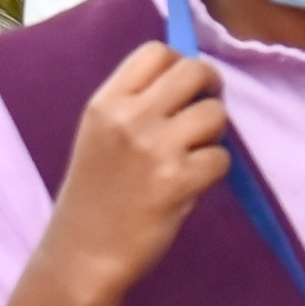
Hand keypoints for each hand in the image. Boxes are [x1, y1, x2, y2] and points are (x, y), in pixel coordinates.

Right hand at [33, 43, 230, 303]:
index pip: (156, 52)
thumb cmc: (93, 195)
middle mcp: (129, 117)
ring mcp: (154, 148)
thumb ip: (133, 105)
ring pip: (214, 114)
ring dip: (212, 135)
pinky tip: (190, 185)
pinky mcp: (178, 180)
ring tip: (191, 156)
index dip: (180, 63)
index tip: (183, 88)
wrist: (83, 252)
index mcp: (105, 103)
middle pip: (194, 71)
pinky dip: (213, 171)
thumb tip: (188, 80)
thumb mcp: (98, 136)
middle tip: (202, 115)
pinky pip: (221, 158)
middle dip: (209, 90)